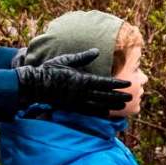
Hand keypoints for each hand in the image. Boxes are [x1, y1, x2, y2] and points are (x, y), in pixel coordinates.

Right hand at [16, 50, 131, 115]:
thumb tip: (97, 51)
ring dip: (112, 105)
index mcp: (82, 80)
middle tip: (131, 97)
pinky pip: (89, 111)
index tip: (128, 84)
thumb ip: (83, 57)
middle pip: (105, 96)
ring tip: (123, 106)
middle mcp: (82, 93)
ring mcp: (77, 101)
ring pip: (99, 105)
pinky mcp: (72, 107)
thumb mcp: (66, 60)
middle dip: (119, 96)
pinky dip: (99, 112)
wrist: (34, 85)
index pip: (105, 83)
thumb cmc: (49, 70)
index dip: (118, 84)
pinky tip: (106, 113)